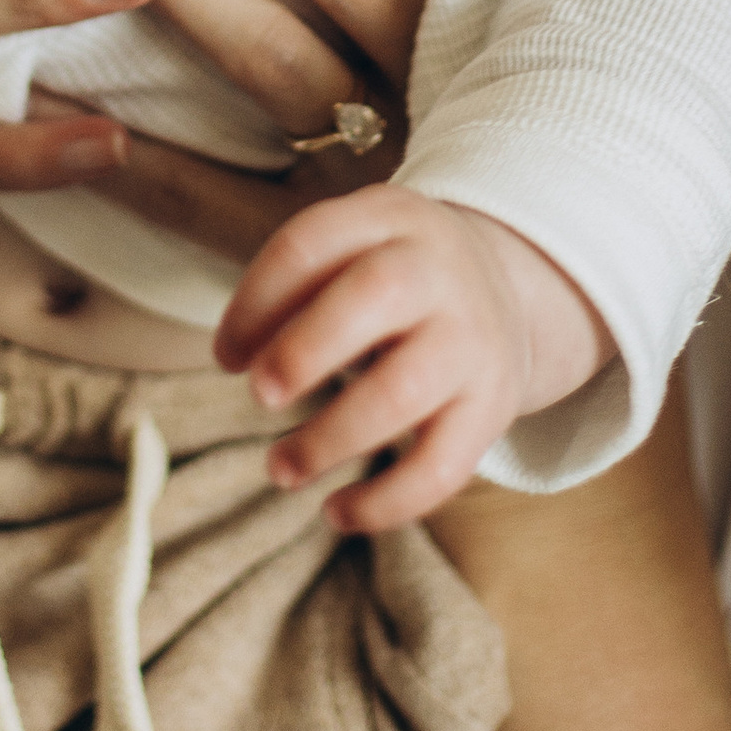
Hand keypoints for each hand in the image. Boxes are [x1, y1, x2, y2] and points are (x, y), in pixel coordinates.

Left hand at [217, 186, 610, 531]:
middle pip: (376, 293)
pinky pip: (443, 465)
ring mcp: (473, 339)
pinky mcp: (494, 406)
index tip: (226, 357)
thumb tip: (235, 356)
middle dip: (306, 347)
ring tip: (279, 468)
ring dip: (331, 437)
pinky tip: (336, 512)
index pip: (309, 243)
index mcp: (386, 218)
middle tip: (259, 395)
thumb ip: (293, 289)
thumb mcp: (350, 250)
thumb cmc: (389, 280)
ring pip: (405, 389)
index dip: (255, 302)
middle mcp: (437, 270)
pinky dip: (386, 502)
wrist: (505, 290)